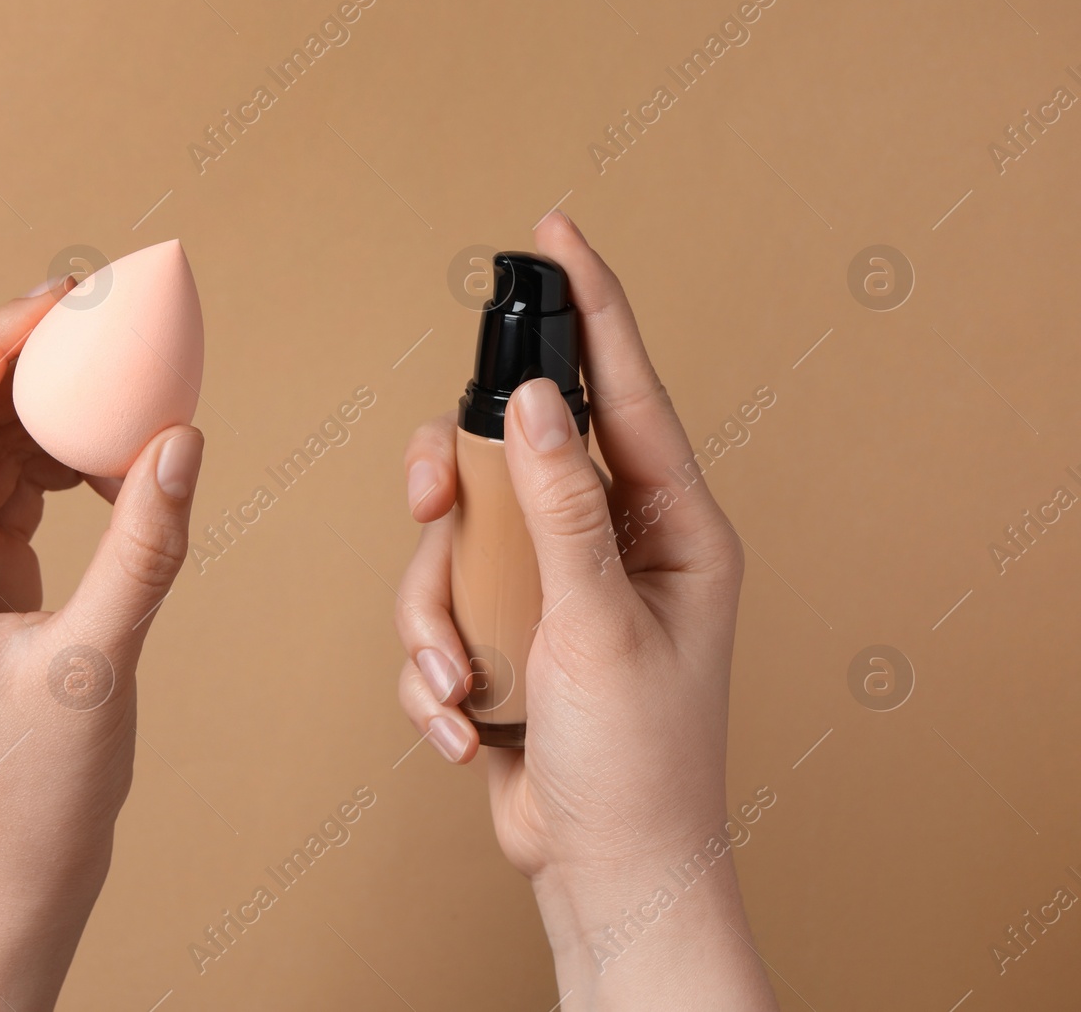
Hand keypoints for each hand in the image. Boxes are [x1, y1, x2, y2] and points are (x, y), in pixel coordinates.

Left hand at [0, 279, 204, 1011]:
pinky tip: (118, 459)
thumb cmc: (30, 795)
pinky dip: (67, 469)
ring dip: (49, 415)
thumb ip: (143, 549)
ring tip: (120, 379)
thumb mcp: (96, 664)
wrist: (13, 875)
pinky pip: (18, 500)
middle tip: (95, 314)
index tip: (57, 304)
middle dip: (22, 366)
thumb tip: (182, 442)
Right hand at [394, 212, 776, 1008]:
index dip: (590, 306)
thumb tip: (531, 402)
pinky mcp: (506, 636)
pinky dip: (435, 672)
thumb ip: (561, 508)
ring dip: (436, 620)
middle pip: (509, 457)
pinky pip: (438, 613)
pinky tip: (466, 727)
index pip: (625, 391)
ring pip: (453, 544)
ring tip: (461, 687)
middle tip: (431, 504)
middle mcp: (610, 544)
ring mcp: (551, 590)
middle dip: (455, 493)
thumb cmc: (637, 761)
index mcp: (670, 527)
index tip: (553, 232)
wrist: (600, 870)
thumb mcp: (600, 626)